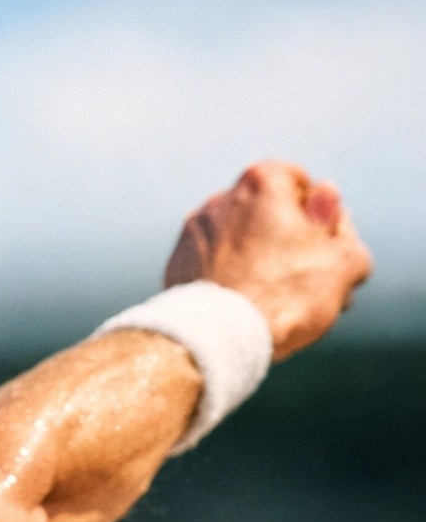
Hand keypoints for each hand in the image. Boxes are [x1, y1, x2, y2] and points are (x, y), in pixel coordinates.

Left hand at [165, 160, 371, 358]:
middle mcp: (222, 197)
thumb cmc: (285, 296)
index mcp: (263, 181)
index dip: (321, 221)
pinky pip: (214, 268)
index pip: (304, 188)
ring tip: (274, 305)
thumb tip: (333, 216)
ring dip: (259, 264)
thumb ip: (345, 232)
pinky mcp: (177, 266)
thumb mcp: (343, 263)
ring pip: (240, 244)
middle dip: (288, 245)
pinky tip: (242, 311)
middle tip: (304, 286)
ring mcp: (194, 232)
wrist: (218, 340)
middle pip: (269, 217)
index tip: (323, 252)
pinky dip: (229, 282)